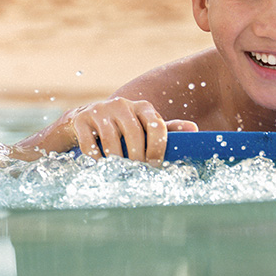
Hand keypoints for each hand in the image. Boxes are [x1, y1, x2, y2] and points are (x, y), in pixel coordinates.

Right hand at [45, 98, 197, 161]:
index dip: (158, 147)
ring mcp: (100, 109)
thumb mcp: (145, 127)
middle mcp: (122, 104)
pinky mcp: (81, 118)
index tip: (154, 165)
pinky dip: (96, 158)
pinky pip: (89, 143)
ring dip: (116, 159)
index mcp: (142, 107)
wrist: (86, 119)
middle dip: (136, 156)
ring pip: (111, 139)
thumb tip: (194, 129)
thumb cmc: (123, 128)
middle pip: (133, 133)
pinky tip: (100, 165)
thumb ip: (167, 129)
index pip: (156, 125)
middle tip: (137, 171)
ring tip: (118, 170)